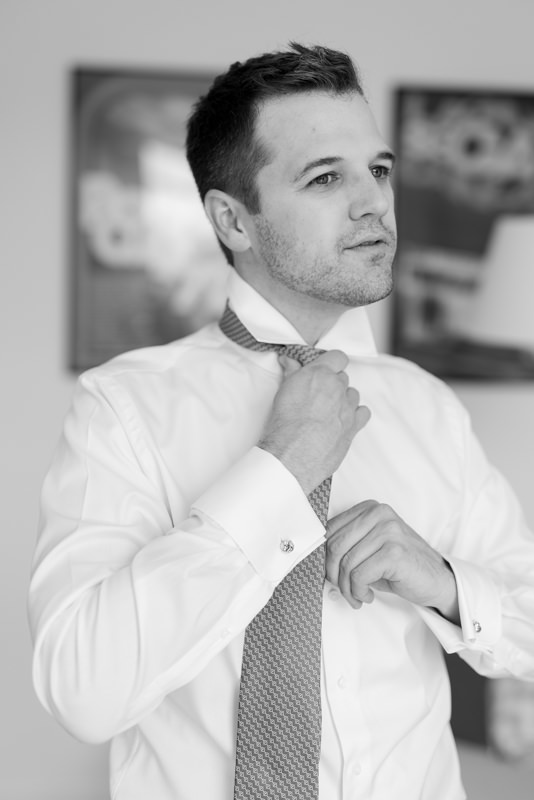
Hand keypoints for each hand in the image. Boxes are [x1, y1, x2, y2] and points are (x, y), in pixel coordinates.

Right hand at [259, 350, 369, 494]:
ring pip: (353, 394)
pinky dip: (356, 415)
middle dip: (332, 384)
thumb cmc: (285, 422)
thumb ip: (291, 372)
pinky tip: (343, 420)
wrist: (294, 453)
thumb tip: (288, 360)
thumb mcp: (284, 390)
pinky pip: (363, 412)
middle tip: (318, 396)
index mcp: (320, 373)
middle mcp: (337, 387)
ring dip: (344, 399)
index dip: (332, 362)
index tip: (324, 369)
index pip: (338, 357)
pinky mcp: (354, 425)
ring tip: (328, 411)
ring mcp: (348, 406)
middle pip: (343, 377)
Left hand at [326, 500, 458, 621]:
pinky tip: (367, 595)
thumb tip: (316, 559)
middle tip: (343, 590)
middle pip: (335, 546)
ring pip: (347, 563)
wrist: (437, 580)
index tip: (332, 574)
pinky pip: (360, 575)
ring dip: (347, 588)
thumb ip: (347, 546)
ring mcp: (389, 531)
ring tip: (356, 595)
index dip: (325, 557)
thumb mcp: (369, 549)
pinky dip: (358, 591)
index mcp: (369, 509)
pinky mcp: (395, 552)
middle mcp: (379, 514)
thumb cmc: (399, 567)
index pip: (330, 530)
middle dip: (334, 575)